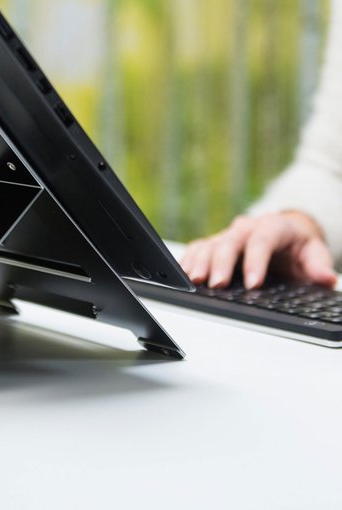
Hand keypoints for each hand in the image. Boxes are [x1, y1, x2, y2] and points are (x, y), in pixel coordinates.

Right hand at [180, 211, 336, 289]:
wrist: (284, 236)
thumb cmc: (298, 247)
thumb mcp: (315, 253)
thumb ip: (319, 265)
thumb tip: (327, 278)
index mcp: (273, 226)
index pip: (262, 240)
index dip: (256, 261)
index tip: (253, 284)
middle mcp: (246, 227)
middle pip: (230, 242)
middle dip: (221, 263)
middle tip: (217, 284)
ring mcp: (228, 235)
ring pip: (209, 244)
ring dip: (200, 263)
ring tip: (194, 281)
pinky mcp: (214, 243)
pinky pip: (197, 249)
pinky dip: (188, 261)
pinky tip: (182, 276)